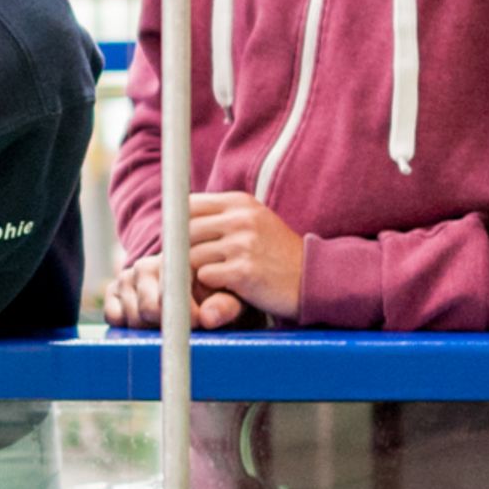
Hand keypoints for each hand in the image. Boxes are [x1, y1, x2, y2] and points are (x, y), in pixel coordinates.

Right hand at [101, 253, 246, 329]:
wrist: (197, 291)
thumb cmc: (218, 295)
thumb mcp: (232, 298)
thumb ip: (225, 306)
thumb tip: (208, 318)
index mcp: (175, 260)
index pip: (169, 293)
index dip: (183, 315)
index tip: (197, 324)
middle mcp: (146, 266)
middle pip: (146, 309)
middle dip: (166, 326)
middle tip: (184, 329)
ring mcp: (127, 278)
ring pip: (130, 316)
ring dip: (149, 329)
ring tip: (169, 326)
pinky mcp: (113, 291)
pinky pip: (112, 315)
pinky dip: (126, 325)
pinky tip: (146, 326)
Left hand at [188, 192, 305, 319]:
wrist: (314, 278)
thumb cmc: (276, 253)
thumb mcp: (254, 221)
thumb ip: (220, 215)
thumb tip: (175, 215)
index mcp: (241, 203)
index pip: (188, 205)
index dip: (181, 225)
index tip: (187, 242)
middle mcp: (242, 219)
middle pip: (185, 232)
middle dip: (186, 251)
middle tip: (202, 265)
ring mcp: (243, 244)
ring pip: (192, 256)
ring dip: (199, 271)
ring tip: (221, 276)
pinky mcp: (243, 271)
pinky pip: (205, 276)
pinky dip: (212, 285)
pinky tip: (230, 285)